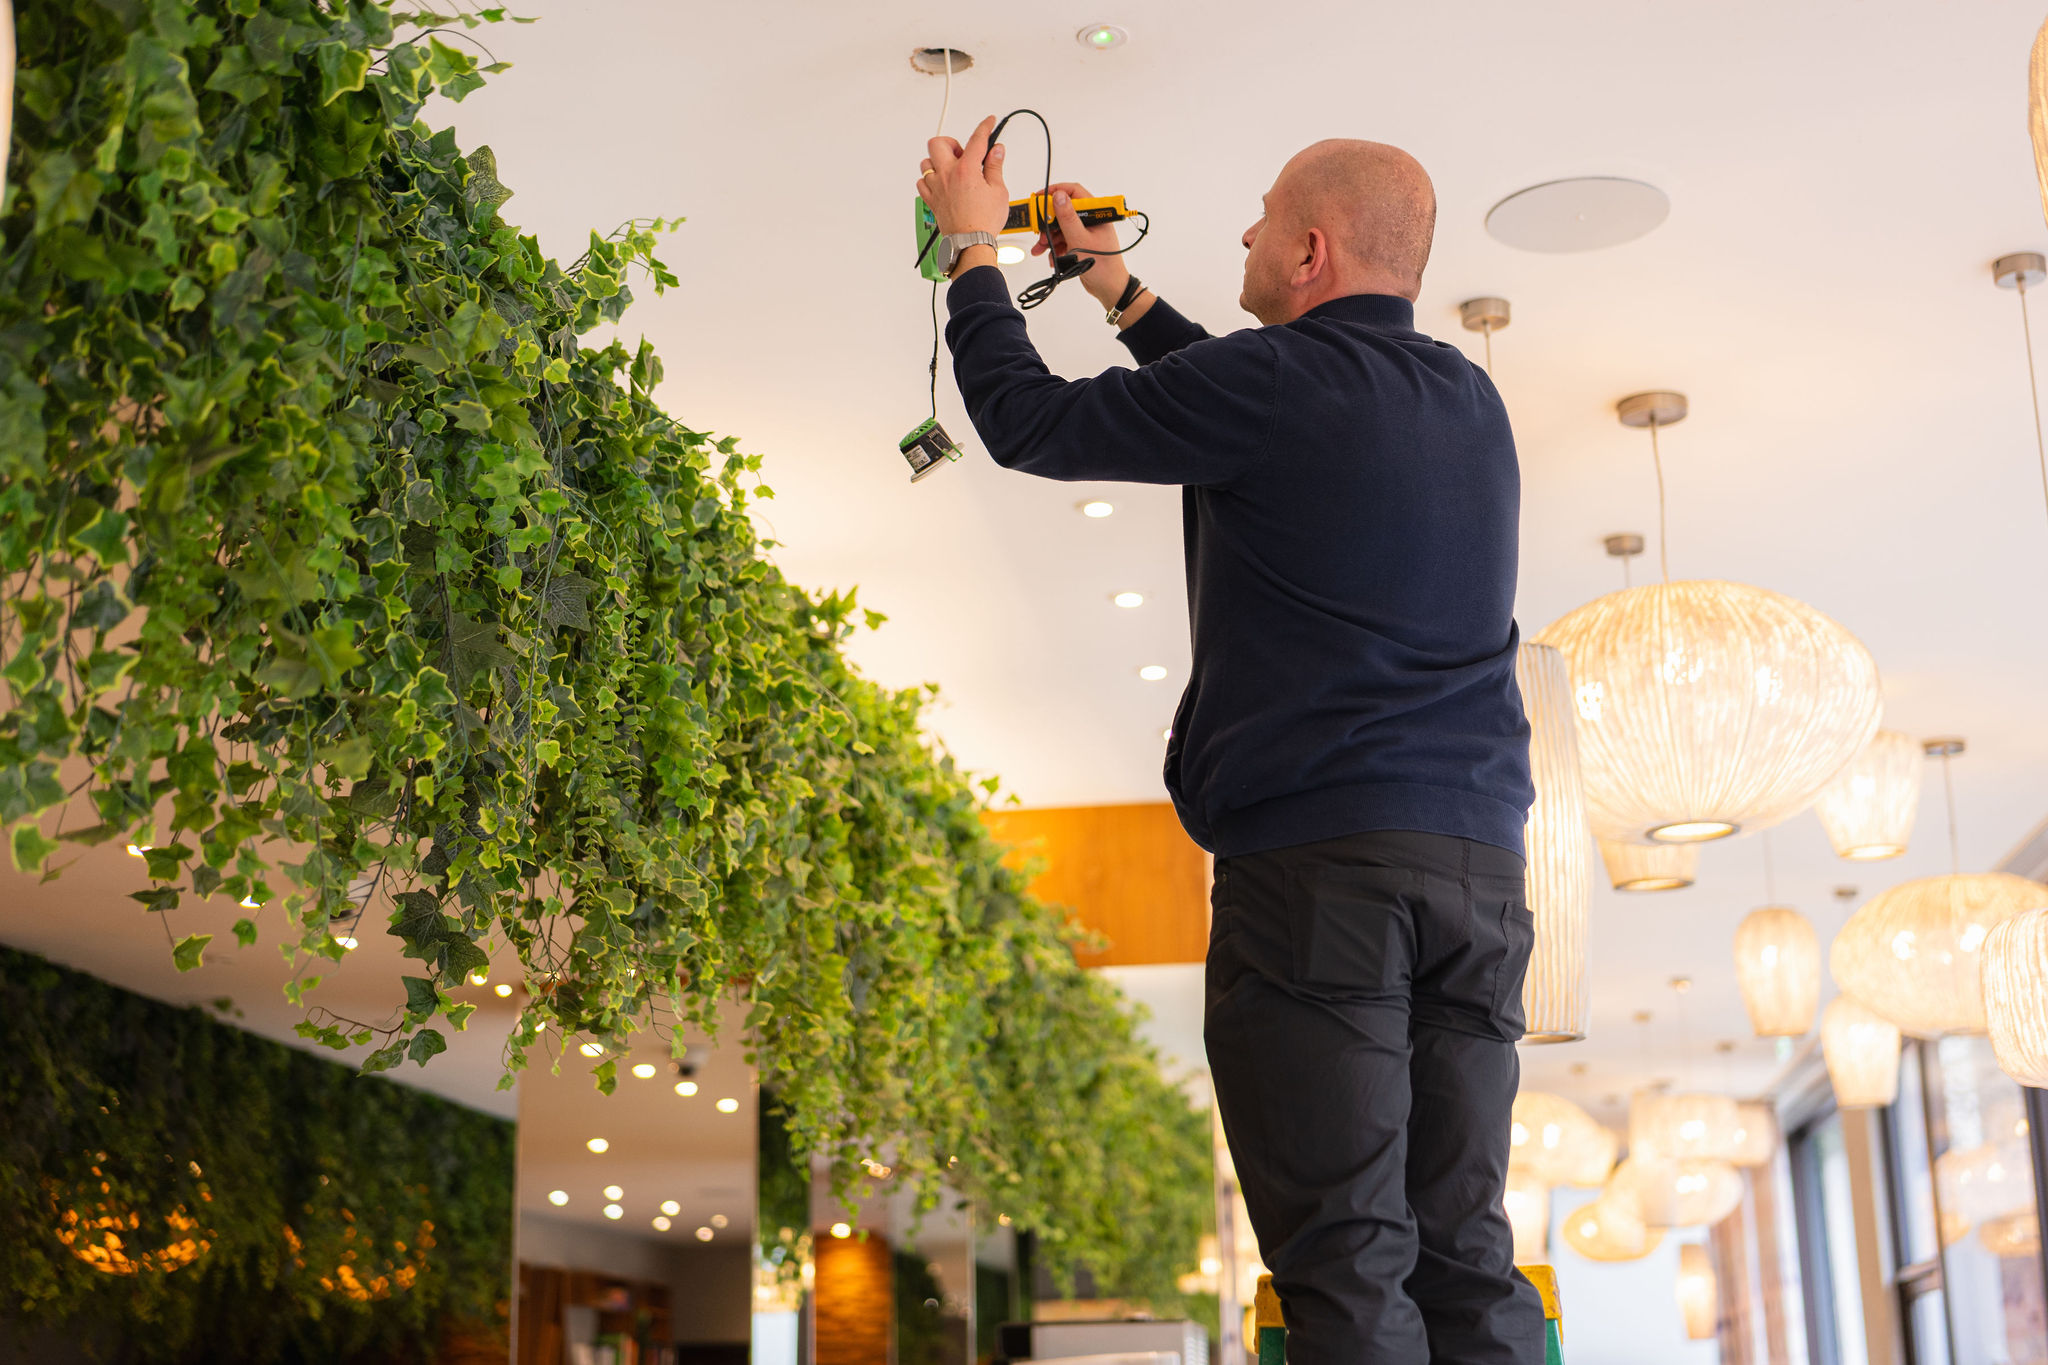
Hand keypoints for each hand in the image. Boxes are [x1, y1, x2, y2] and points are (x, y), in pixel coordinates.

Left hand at [918, 115, 1009, 238]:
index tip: (988, 122)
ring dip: (938, 162)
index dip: (985, 127)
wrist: (970, 243)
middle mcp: (947, 176)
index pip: (976, 139)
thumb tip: (996, 150)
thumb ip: (995, 167)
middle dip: (950, 143)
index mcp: (966, 170)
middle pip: (937, 143)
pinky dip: (929, 180)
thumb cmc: (984, 221)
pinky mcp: (931, 200)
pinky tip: (942, 184)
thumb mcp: (998, 191)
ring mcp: (936, 188)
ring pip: (926, 163)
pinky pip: (922, 183)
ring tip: (952, 169)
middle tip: (962, 153)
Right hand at [1035, 182, 1128, 306]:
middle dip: (1048, 222)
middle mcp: (1090, 220)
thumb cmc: (1103, 266)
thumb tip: (1059, 196)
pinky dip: (1055, 248)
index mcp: (1095, 213)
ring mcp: (1085, 232)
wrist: (1109, 288)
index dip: (1056, 192)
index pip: (1074, 192)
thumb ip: (1068, 218)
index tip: (1039, 198)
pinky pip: (1063, 240)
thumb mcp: (1080, 239)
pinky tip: (1052, 257)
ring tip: (1041, 248)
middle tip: (1039, 230)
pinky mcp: (1080, 244)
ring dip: (1049, 238)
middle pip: (1063, 211)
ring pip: (1061, 228)